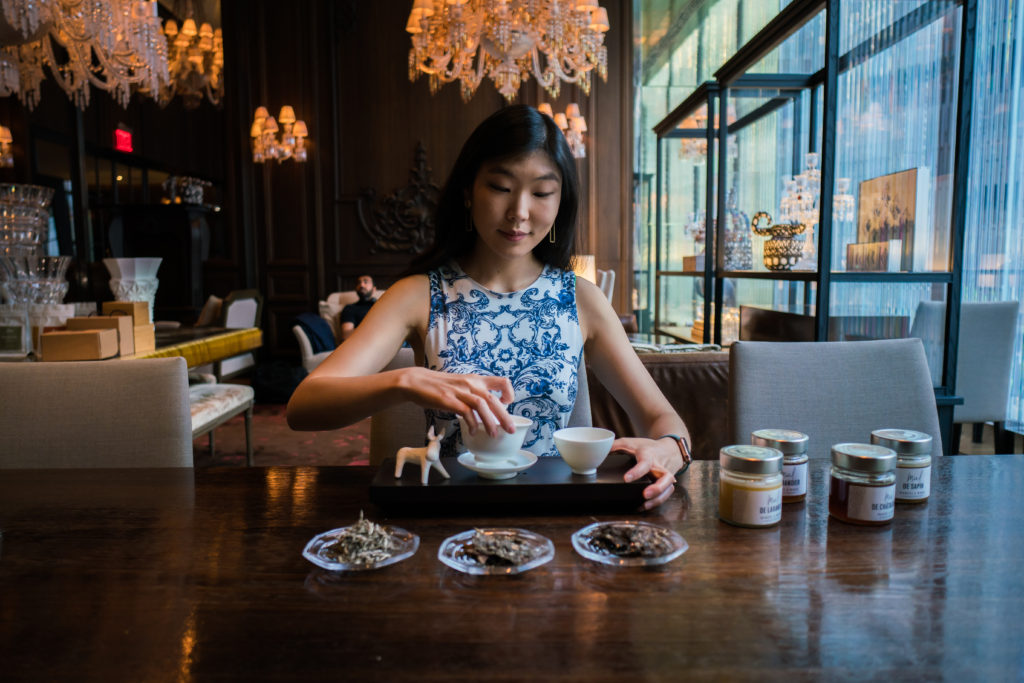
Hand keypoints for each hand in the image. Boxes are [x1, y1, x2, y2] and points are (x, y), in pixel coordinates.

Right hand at [398, 367, 515, 436]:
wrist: (417, 381)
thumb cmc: (439, 386)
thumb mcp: (461, 384)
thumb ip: (474, 392)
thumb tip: (486, 408)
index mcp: (476, 379)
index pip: (501, 381)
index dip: (509, 393)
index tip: (508, 404)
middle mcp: (470, 383)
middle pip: (494, 399)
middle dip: (504, 416)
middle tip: (510, 429)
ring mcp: (459, 391)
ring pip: (481, 405)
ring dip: (489, 422)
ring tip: (494, 435)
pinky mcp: (448, 399)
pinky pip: (465, 412)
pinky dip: (471, 423)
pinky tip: (472, 431)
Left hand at [613, 437, 684, 509]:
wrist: (667, 449)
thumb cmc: (646, 447)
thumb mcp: (629, 443)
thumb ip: (615, 446)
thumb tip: (598, 451)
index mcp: (648, 455)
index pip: (644, 463)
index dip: (637, 471)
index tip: (626, 479)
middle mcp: (659, 467)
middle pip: (665, 477)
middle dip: (658, 488)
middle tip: (645, 495)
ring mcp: (664, 476)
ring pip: (668, 488)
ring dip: (658, 499)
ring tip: (645, 505)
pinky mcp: (666, 484)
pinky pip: (665, 494)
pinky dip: (657, 502)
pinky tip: (644, 506)